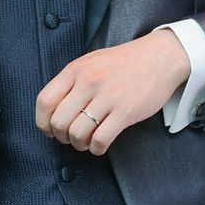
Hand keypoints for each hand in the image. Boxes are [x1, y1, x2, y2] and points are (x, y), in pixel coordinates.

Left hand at [35, 29, 190, 155]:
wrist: (162, 56)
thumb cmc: (127, 61)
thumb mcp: (93, 61)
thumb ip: (73, 81)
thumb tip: (54, 109)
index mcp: (76, 69)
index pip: (44, 101)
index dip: (42, 122)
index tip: (50, 129)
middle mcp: (89, 82)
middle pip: (59, 122)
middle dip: (62, 137)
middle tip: (71, 137)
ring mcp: (108, 97)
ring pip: (77, 134)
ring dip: (79, 144)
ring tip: (87, 141)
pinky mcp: (126, 111)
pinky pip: (100, 140)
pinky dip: (96, 148)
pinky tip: (100, 144)